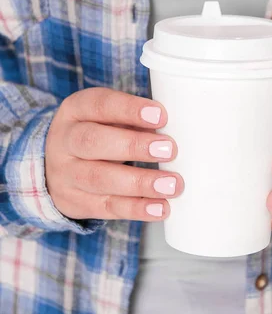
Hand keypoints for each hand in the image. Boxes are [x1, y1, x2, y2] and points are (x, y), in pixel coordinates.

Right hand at [45, 88, 182, 221]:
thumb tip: (175, 129)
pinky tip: (160, 208)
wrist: (53, 165)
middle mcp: (65, 141)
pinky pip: (106, 207)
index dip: (130, 110)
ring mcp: (66, 174)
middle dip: (134, 146)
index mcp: (76, 110)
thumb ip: (134, 120)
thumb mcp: (106, 117)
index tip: (161, 116)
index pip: (100, 105)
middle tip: (170, 150)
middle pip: (93, 142)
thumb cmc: (96, 133)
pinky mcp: (75, 203)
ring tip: (172, 185)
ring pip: (100, 179)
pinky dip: (137, 208)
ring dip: (141, 183)